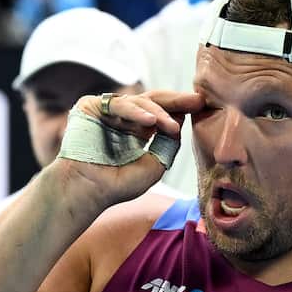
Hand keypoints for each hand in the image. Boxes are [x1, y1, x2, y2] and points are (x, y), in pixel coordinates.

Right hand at [57, 90, 203, 208]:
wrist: (88, 191)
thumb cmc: (118, 184)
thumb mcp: (155, 165)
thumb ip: (169, 144)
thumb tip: (181, 121)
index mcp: (137, 131)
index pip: (162, 112)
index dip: (181, 108)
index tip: (202, 105)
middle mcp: (123, 119)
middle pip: (153, 101)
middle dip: (177, 100)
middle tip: (197, 100)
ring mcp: (107, 111)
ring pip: (139, 102)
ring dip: (158, 113)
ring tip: (172, 126)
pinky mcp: (91, 106)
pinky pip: (118, 105)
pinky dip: (135, 112)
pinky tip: (151, 121)